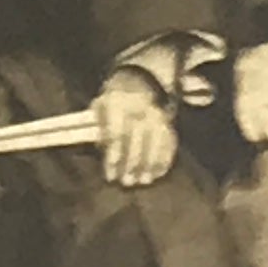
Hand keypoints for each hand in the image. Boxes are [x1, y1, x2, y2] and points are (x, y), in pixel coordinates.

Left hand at [92, 68, 176, 188]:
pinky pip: (170, 142)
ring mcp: (156, 114)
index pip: (116, 132)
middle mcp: (139, 108)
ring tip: (143, 181)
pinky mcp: (168, 122)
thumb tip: (103, 151)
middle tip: (126, 182)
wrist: (134, 84)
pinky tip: (157, 173)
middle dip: (132, 163)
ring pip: (157, 141)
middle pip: (137, 139)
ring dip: (150, 164)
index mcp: (117, 103)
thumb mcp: (98, 110)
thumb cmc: (111, 106)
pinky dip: (164, 159)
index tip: (110, 175)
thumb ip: (97, 130)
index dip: (113, 155)